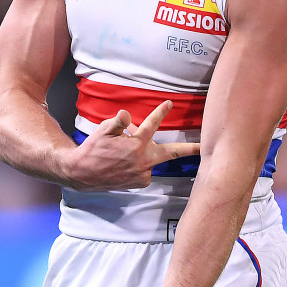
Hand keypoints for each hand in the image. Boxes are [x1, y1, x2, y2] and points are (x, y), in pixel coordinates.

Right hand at [61, 100, 199, 190]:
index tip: (169, 103)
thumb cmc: (93, 149)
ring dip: (147, 150)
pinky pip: (146, 168)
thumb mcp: (103, 130)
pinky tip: (126, 162)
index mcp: (135, 145)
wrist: (82, 174)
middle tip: (204, 147)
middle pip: (172, 153)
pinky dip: (140, 162)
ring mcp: (143, 173)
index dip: (160, 112)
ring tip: (125, 149)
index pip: (152, 125)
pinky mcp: (140, 182)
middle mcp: (143, 161)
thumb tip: (127, 114)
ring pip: (153, 157)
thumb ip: (118, 122)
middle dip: (190, 150)